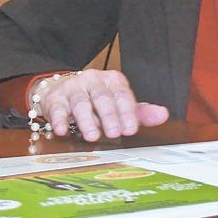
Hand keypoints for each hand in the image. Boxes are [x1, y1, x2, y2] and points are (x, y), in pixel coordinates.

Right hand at [34, 69, 169, 142]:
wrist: (61, 91)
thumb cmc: (95, 101)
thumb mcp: (118, 105)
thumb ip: (139, 112)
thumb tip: (163, 115)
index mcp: (111, 80)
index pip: (122, 94)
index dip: (127, 112)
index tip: (131, 129)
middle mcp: (92, 80)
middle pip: (102, 97)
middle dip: (109, 116)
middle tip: (114, 133)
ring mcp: (72, 88)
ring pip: (80, 102)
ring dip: (86, 120)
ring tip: (92, 136)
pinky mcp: (55, 98)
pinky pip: (56, 108)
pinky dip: (59, 119)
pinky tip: (62, 130)